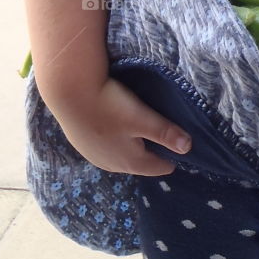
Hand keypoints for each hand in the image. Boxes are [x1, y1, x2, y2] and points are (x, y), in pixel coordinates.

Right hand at [47, 77, 191, 176]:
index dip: (172, 155)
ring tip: (137, 125)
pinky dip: (115, 139)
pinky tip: (113, 124)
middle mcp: (112, 165)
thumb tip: (189, 147)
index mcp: (131, 162)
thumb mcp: (142, 118)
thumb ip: (166, 133)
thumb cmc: (109, 104)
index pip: (160, 167)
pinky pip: (106, 147)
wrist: (69, 92)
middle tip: (160, 129)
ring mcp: (95, 156)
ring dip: (132, 145)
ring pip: (122, 155)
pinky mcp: (82, 144)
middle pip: (141, 162)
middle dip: (153, 150)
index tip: (179, 141)